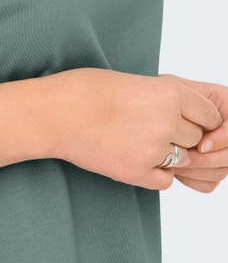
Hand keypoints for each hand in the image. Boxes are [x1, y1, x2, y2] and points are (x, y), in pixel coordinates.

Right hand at [51, 69, 222, 190]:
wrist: (54, 113)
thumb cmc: (85, 90)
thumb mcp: (132, 82)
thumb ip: (162, 98)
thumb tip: (184, 112)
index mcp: (167, 94)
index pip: (208, 113)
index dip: (198, 116)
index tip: (186, 116)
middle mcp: (166, 123)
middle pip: (196, 137)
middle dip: (181, 134)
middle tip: (153, 125)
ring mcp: (153, 151)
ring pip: (183, 159)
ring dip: (168, 152)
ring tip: (139, 138)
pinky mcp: (137, 173)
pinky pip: (165, 180)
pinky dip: (156, 171)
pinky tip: (134, 156)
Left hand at [160, 75, 227, 193]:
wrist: (140, 108)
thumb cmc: (156, 92)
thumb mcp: (173, 88)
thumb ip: (194, 104)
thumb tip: (206, 142)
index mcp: (224, 106)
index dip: (221, 140)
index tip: (200, 145)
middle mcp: (225, 129)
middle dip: (206, 160)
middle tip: (183, 158)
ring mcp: (218, 151)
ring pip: (221, 172)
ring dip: (196, 170)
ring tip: (174, 162)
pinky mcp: (208, 167)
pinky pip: (209, 183)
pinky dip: (192, 179)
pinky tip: (176, 169)